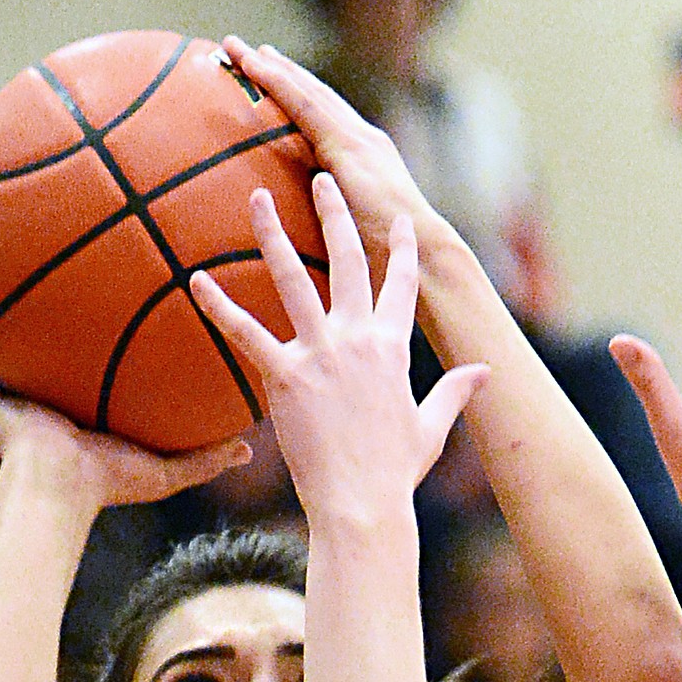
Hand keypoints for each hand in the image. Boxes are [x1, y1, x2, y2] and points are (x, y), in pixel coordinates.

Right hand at [0, 320, 251, 509]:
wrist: (60, 492)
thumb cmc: (109, 485)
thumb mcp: (166, 469)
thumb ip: (205, 457)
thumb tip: (248, 446)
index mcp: (78, 416)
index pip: (81, 374)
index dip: (86, 345)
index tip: (103, 310)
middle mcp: (40, 405)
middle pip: (34, 356)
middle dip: (35, 322)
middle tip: (46, 280)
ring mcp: (7, 402)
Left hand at [189, 174, 484, 525]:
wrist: (363, 504)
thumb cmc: (395, 474)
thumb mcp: (431, 427)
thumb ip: (454, 392)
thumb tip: (485, 371)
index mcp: (394, 348)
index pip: (403, 285)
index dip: (404, 249)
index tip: (402, 218)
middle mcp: (359, 339)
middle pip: (349, 259)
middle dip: (336, 213)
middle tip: (322, 177)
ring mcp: (322, 353)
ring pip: (294, 278)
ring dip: (273, 233)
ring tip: (255, 197)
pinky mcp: (286, 377)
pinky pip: (245, 333)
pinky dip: (219, 306)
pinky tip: (196, 280)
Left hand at [221, 38, 440, 278]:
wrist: (422, 262)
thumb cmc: (394, 267)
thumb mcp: (357, 241)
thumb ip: (335, 231)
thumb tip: (311, 249)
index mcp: (368, 160)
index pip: (327, 120)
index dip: (300, 97)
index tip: (271, 78)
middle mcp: (364, 141)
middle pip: (315, 97)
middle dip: (282, 71)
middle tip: (247, 50)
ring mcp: (357, 140)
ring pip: (305, 92)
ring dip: (270, 66)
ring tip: (236, 48)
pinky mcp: (347, 147)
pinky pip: (304, 106)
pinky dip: (277, 82)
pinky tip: (254, 66)